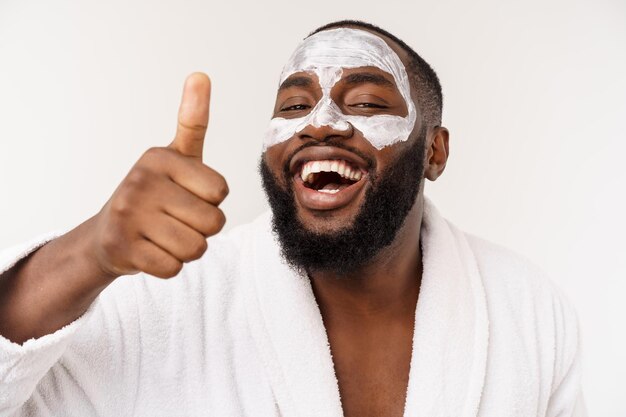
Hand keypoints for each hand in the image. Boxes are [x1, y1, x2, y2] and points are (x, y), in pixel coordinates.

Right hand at [90, 73, 227, 278]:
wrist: (106, 234)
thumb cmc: (153, 193)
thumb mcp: (176, 156)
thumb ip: (192, 121)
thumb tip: (201, 74)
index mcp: (160, 157)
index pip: (220, 192)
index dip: (211, 200)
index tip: (187, 195)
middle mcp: (141, 181)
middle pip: (213, 222)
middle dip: (202, 228)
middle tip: (175, 220)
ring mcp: (127, 214)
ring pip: (196, 248)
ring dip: (187, 249)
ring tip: (164, 235)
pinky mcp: (121, 247)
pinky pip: (174, 268)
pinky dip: (168, 265)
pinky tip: (151, 251)